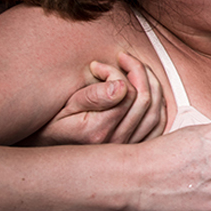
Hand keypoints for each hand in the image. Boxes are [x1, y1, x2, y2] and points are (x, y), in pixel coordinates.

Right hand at [24, 52, 165, 145]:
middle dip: (138, 72)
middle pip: (144, 101)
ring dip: (152, 85)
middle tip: (124, 59)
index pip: (126, 94)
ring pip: (156, 113)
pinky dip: (159, 105)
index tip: (98, 65)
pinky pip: (159, 126)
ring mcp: (128, 149)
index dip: (116, 73)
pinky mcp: (136, 150)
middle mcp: (117, 144)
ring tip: (137, 70)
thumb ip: (92, 96)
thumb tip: (120, 86)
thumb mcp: (66, 107)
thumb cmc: (54, 125)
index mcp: (98, 132)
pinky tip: (148, 90)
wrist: (52, 151)